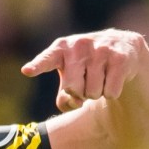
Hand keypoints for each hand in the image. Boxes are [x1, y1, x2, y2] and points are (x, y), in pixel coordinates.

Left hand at [21, 29, 145, 112]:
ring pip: (93, 94)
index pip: (46, 60)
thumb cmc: (86, 68)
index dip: (37, 66)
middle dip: (80, 94)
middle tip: (86, 81)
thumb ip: (64, 98)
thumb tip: (74, 102)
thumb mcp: (69, 79)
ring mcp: (100, 50)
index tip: (27, 71)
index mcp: (60, 49)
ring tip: (100, 77)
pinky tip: (113, 77)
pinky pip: (111, 93)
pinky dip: (111, 93)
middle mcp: (78, 46)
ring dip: (97, 93)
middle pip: (72, 90)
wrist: (122, 47)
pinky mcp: (120, 58)